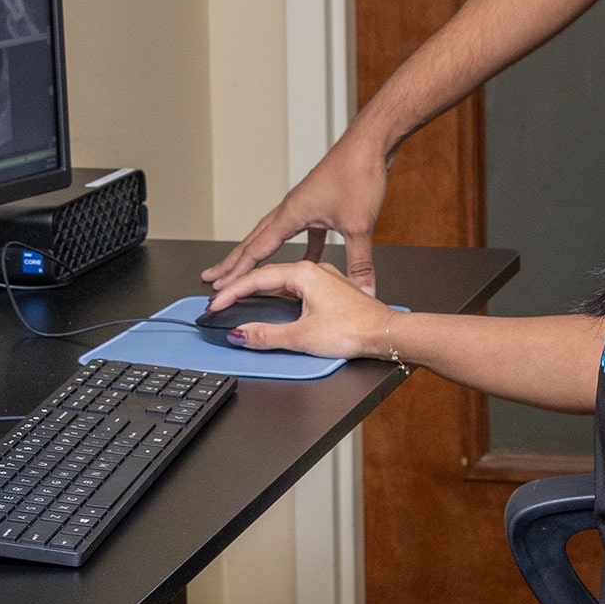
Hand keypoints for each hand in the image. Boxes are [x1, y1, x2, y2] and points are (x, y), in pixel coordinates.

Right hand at [199, 257, 395, 360]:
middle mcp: (312, 267)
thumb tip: (241, 335)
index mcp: (303, 271)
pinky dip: (280, 285)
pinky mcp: (330, 284)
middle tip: (214, 286)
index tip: (215, 303)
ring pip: (281, 272)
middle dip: (238, 278)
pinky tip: (281, 291)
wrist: (390, 330)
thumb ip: (268, 335)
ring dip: (258, 280)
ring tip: (239, 286)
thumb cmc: (356, 327)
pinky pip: (296, 279)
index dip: (232, 291)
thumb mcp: (305, 335)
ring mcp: (322, 274)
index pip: (257, 278)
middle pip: (265, 269)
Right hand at [202, 122, 389, 293]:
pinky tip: (309, 262)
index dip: (236, 271)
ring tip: (248, 269)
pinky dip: (302, 249)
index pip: (256, 249)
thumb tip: (363, 289)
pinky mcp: (320, 204)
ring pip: (273, 234)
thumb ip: (359, 262)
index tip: (218, 286)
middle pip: (253, 240)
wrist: (370, 143)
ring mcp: (305, 205)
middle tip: (212, 277)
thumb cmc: (358, 173)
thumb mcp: (359, 225)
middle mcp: (292, 208)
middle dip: (232, 261)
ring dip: (259, 253)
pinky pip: (304, 232)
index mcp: (291, 213)